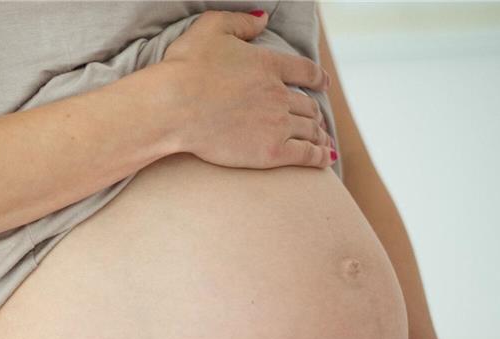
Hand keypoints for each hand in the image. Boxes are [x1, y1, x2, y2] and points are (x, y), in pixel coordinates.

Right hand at [161, 9, 335, 169]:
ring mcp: (277, 124)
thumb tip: (263, 18)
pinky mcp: (271, 152)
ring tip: (323, 142)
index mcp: (268, 64)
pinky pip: (306, 154)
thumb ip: (240, 22)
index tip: (324, 84)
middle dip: (315, 112)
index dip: (318, 78)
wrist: (174, 106)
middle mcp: (278, 94)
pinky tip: (325, 159)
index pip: (305, 71)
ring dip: (319, 135)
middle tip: (317, 120)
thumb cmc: (185, 67)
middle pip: (309, 104)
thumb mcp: (210, 28)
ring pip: (310, 129)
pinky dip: (319, 156)